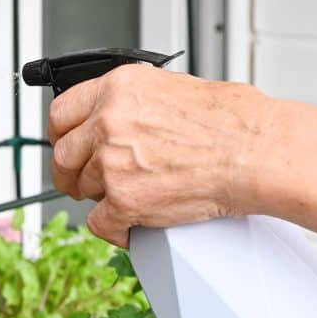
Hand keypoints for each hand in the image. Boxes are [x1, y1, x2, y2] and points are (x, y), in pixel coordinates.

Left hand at [47, 64, 270, 246]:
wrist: (255, 151)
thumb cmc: (231, 121)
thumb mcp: (171, 88)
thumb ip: (132, 102)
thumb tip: (118, 114)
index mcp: (116, 88)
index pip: (61, 113)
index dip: (61, 135)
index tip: (65, 146)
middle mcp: (107, 121)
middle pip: (63, 155)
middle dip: (72, 172)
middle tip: (84, 182)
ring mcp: (112, 162)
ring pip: (84, 189)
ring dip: (103, 197)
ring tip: (132, 196)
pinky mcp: (124, 200)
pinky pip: (100, 223)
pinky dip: (116, 229)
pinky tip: (133, 225)